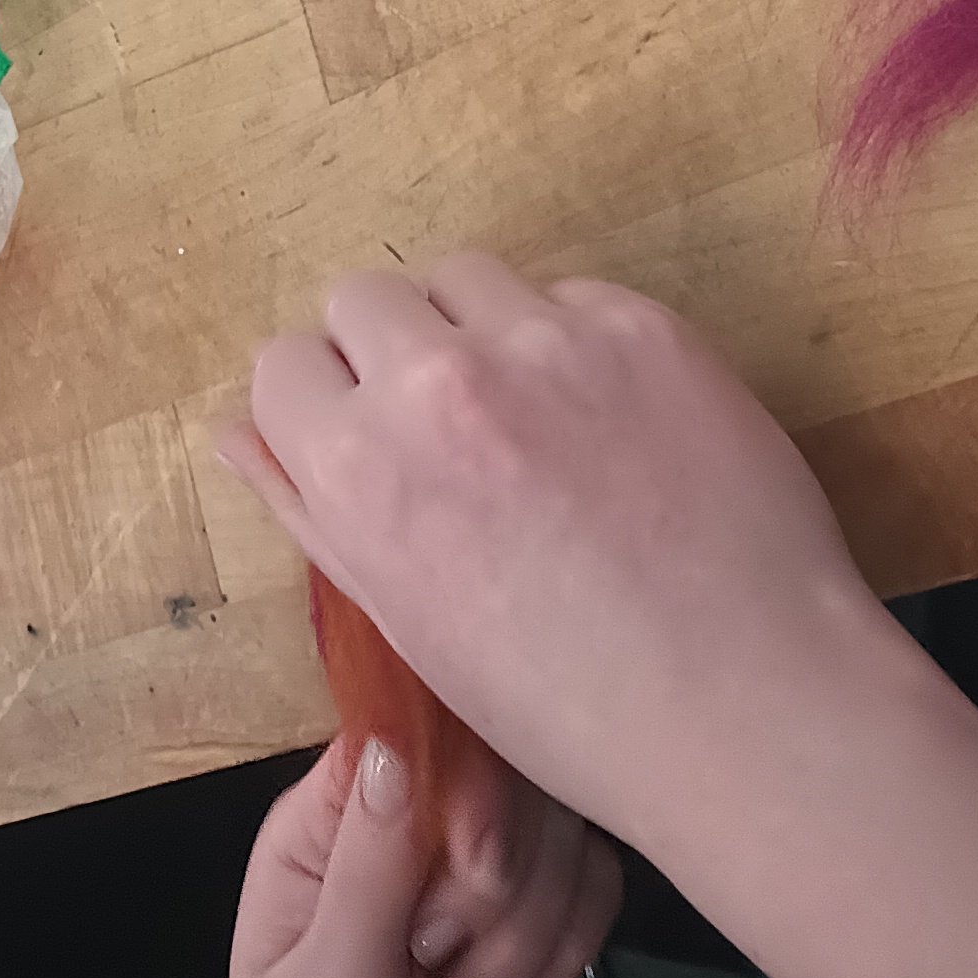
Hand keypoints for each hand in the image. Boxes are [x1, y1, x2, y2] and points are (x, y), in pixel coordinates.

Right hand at [222, 259, 884, 852]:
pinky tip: (617, 428)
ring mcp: (544, 341)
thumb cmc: (563, 698)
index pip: (283, 362)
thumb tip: (237, 431)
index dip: (325, 403)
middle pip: (364, 294)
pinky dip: (578, 344)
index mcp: (359, 467)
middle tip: (452, 425)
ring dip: (480, 329)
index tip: (370, 438)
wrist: (739, 701)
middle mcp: (437, 382)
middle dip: (391, 349)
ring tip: (537, 419)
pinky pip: (571, 295)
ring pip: (465, 276)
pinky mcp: (639, 324)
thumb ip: (311, 507)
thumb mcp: (406, 619)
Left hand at [235, 734, 619, 977]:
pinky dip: (570, 947)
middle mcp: (416, 825)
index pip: (414, 727)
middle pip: (509, 768)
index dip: (464, 776)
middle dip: (499, 878)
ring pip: (566, 828)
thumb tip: (397, 743)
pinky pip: (597, 883)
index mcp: (335, 820)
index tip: (474, 858)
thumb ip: (365, 868)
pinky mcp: (542, 915)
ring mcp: (486, 868)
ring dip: (530, 930)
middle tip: (439, 956)